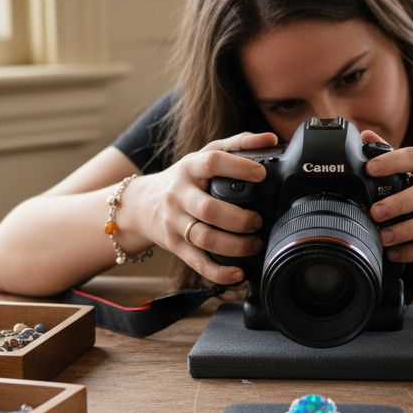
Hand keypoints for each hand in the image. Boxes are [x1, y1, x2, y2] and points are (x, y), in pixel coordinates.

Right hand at [131, 131, 275, 284]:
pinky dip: (219, 272)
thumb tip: (271, 139)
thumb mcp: (204, 157)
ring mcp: (175, 222)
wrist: (141, 205)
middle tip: (258, 220)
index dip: (238, 167)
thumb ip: (238, 145)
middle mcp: (179, 195)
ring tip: (255, 243)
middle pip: (209, 209)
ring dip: (235, 246)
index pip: (212, 162)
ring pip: (205, 238)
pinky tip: (238, 273)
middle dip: (239, 219)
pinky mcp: (175, 246)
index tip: (262, 174)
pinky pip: (198, 262)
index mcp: (190, 168)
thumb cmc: (184, 180)